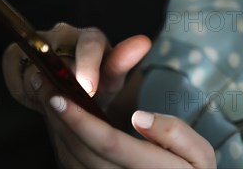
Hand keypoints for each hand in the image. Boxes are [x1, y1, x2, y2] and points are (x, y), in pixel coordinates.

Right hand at [2, 22, 150, 112]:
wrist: (72, 95)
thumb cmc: (98, 84)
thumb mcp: (112, 80)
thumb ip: (123, 63)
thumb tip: (144, 41)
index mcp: (92, 38)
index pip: (90, 44)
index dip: (87, 66)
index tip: (88, 89)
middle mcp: (65, 34)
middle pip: (57, 56)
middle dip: (61, 82)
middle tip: (67, 99)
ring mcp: (38, 41)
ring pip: (34, 68)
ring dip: (42, 89)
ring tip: (56, 99)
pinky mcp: (16, 53)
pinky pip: (16, 74)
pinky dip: (24, 90)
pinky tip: (38, 94)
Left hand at [45, 95, 215, 167]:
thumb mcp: (200, 154)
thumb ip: (174, 133)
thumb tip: (140, 117)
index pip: (109, 143)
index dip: (81, 120)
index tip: (61, 96)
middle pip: (82, 150)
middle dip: (59, 117)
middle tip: (42, 82)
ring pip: (72, 158)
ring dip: (56, 126)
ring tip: (45, 91)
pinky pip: (73, 164)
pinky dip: (62, 138)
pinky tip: (58, 116)